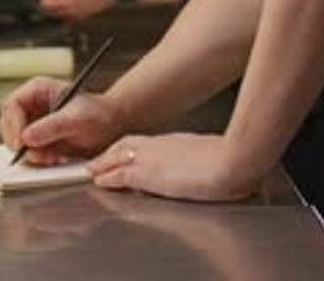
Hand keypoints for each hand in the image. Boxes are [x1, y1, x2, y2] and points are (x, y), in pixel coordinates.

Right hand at [0, 78, 123, 164]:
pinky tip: (53, 159)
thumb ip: (52, 126)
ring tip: (52, 157)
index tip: (21, 143)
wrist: (111, 128)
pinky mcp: (37, 140)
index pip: (12, 105)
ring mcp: (32, 123)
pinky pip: (25, 152)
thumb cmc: (98, 115)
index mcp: (39, 89)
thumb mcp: (77, 118)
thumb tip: (27, 137)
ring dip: (29, 153)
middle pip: (8, 124)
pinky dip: (35, 160)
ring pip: (14, 141)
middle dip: (20, 142)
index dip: (13, 124)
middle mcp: (32, 105)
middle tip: (38, 155)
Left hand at [88, 132, 257, 201]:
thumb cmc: (232, 158)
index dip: (131, 148)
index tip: (121, 153)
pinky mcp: (149, 174)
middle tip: (98, 160)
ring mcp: (154, 157)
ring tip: (92, 169)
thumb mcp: (215, 155)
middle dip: (111, 152)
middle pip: (128, 144)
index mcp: (178, 141)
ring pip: (119, 155)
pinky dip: (107, 176)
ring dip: (103, 162)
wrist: (232, 159)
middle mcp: (162, 145)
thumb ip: (205, 158)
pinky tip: (99, 181)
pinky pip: (120, 174)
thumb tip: (212, 164)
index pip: (147, 143)